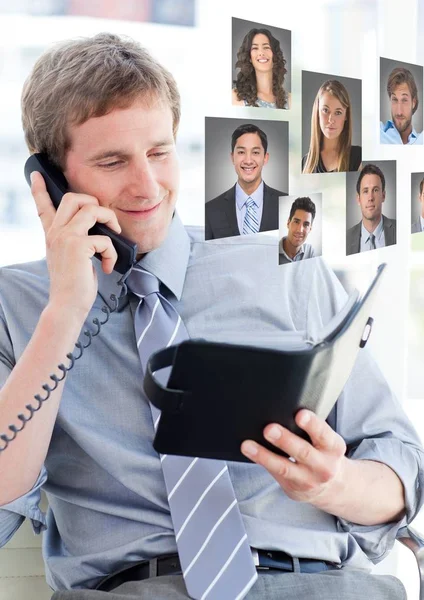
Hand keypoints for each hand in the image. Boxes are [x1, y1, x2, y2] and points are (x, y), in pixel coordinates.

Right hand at [31, 171, 121, 318]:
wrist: (67, 305)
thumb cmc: (74, 285)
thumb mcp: (70, 259)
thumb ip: (76, 242)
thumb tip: (97, 233)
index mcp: (52, 235)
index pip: (43, 207)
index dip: (40, 190)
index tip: (37, 175)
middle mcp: (56, 232)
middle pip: (73, 198)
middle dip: (95, 202)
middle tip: (106, 220)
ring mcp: (66, 237)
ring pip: (92, 210)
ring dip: (110, 220)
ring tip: (114, 238)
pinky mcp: (79, 246)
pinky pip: (105, 238)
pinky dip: (112, 253)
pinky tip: (107, 267)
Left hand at [241, 409, 346, 507]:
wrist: (333, 487)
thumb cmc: (324, 454)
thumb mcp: (327, 441)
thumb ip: (312, 429)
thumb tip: (286, 409)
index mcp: (333, 447)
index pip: (324, 434)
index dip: (312, 424)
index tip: (300, 414)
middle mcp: (323, 466)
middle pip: (303, 451)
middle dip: (285, 440)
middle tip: (269, 429)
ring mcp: (307, 479)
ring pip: (284, 467)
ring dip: (264, 455)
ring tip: (248, 445)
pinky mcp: (293, 487)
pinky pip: (274, 473)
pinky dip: (261, 461)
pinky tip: (250, 452)